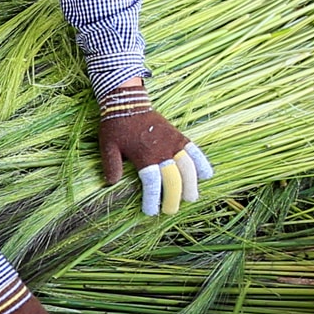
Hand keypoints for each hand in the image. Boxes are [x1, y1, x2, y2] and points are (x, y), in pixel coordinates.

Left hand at [97, 98, 214, 216]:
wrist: (128, 101)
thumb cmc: (116, 126)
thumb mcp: (108, 146)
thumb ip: (111, 165)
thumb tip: (112, 184)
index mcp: (144, 156)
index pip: (152, 183)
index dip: (153, 199)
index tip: (152, 211)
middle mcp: (161, 150)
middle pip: (173, 178)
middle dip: (174, 197)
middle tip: (171, 210)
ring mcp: (173, 142)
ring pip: (188, 166)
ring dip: (191, 183)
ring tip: (191, 197)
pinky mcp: (179, 136)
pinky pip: (194, 150)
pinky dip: (202, 162)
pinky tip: (206, 174)